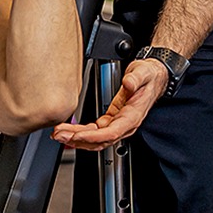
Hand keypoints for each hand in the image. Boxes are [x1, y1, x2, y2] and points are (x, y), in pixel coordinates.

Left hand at [51, 59, 166, 149]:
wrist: (153, 77)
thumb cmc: (149, 76)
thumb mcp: (143, 72)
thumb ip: (135, 78)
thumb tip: (128, 83)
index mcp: (133, 116)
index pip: (112, 132)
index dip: (94, 136)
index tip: (77, 135)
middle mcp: (125, 124)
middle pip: (100, 139)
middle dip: (78, 139)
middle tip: (59, 135)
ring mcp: (117, 123)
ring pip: (96, 138)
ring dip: (76, 138)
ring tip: (59, 134)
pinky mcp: (111, 119)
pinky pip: (95, 131)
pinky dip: (81, 133)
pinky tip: (69, 131)